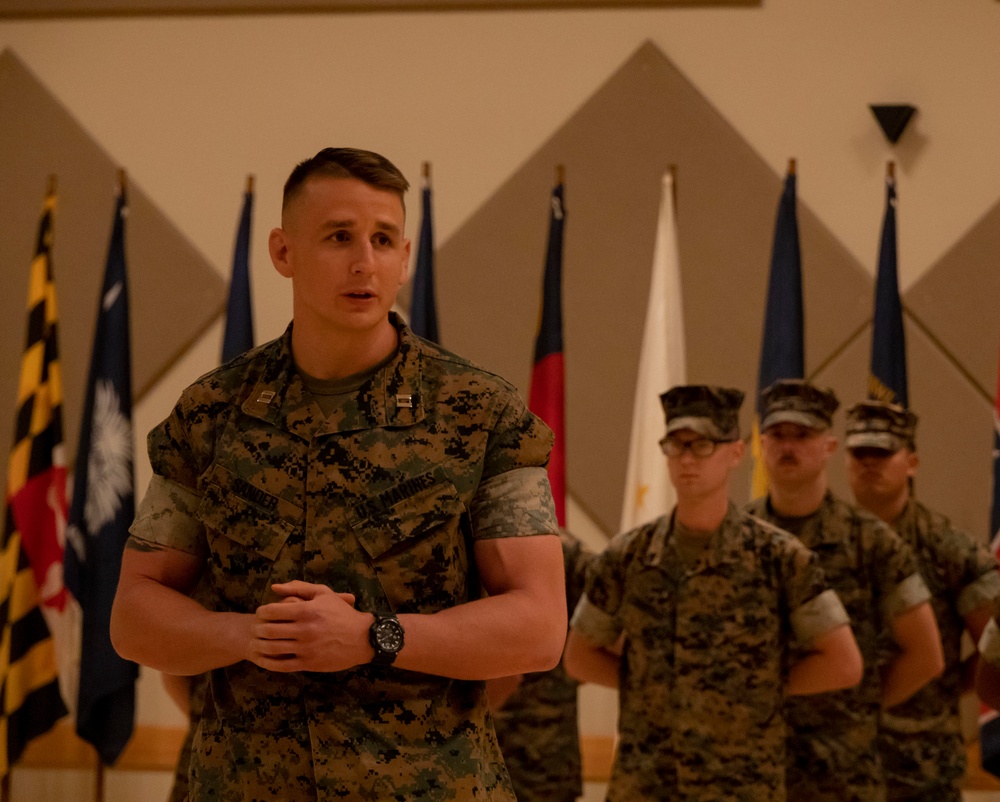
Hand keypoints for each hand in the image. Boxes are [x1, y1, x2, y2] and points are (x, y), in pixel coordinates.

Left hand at [249, 581, 372, 672]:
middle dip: (258, 628)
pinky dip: (268, 662)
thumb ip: (298, 587)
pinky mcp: (308, 663)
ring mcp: (306, 648)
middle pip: (269, 630)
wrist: (362, 638)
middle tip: (256, 628)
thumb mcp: (324, 594)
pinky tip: (264, 658)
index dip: (262, 612)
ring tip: (257, 642)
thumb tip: (274, 587)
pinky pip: (281, 665)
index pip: (272, 611)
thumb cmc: (342, 613)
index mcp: (307, 611)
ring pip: (272, 648)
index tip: (261, 613)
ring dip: (260, 645)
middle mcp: (304, 630)